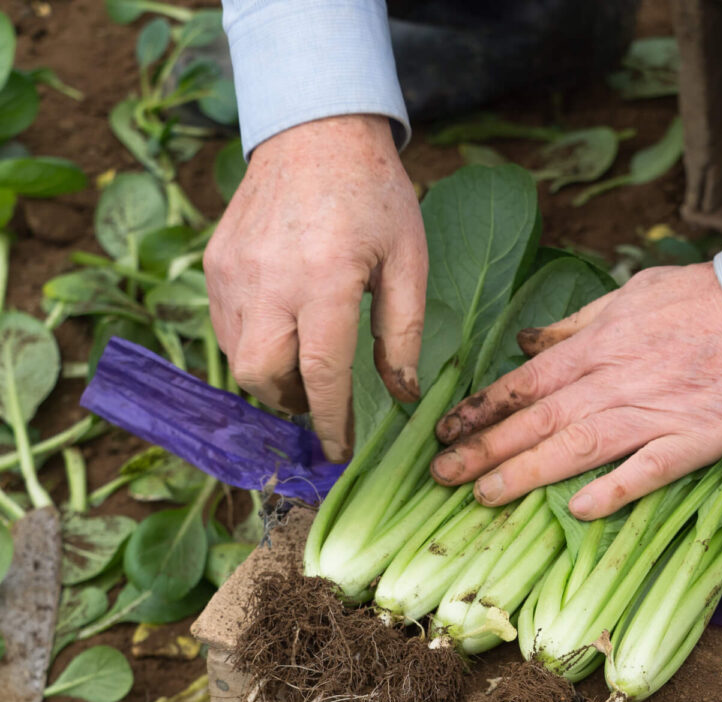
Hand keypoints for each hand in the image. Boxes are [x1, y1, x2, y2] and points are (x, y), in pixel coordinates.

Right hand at [204, 114, 427, 461]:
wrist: (315, 131)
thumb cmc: (375, 195)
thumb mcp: (408, 260)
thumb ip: (404, 331)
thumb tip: (402, 394)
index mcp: (324, 279)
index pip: (322, 374)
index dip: (331, 422)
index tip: (340, 452)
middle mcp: (269, 280)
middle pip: (264, 376)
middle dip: (293, 404)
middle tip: (323, 402)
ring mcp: (234, 272)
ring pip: (238, 358)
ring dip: (271, 379)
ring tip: (305, 370)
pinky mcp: (216, 263)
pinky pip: (225, 327)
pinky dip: (252, 346)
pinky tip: (283, 333)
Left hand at [429, 263, 721, 518]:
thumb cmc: (699, 299)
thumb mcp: (628, 292)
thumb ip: (575, 323)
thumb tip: (526, 341)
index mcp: (597, 345)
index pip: (526, 383)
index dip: (482, 408)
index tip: (446, 429)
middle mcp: (614, 381)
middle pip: (537, 420)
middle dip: (484, 448)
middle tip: (441, 475)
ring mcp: (652, 413)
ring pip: (576, 447)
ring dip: (526, 472)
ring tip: (484, 495)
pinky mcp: (692, 440)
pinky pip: (646, 470)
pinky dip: (613, 489)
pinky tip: (579, 510)